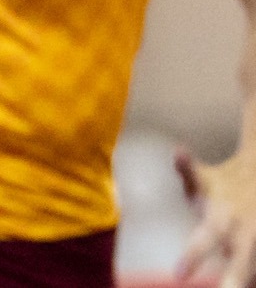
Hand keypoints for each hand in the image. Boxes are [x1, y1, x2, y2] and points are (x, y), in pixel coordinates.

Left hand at [177, 147, 255, 285]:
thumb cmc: (226, 182)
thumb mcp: (204, 178)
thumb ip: (187, 171)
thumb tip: (178, 151)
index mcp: (224, 215)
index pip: (207, 237)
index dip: (194, 255)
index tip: (179, 275)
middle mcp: (246, 228)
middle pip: (243, 258)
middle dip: (237, 277)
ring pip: (254, 260)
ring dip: (249, 276)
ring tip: (243, 287)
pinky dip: (255, 275)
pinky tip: (251, 282)